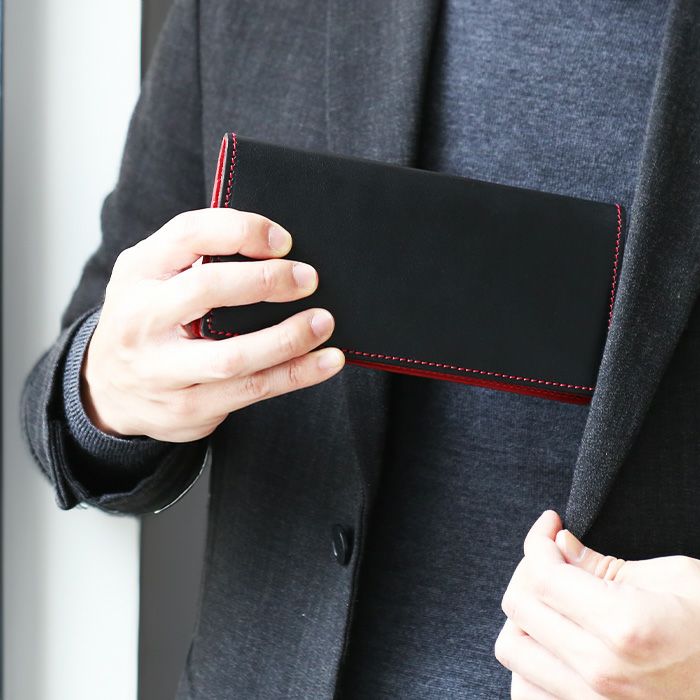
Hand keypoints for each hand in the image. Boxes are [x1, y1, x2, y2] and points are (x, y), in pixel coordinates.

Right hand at [82, 208, 344, 440]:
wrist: (109, 391)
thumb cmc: (148, 319)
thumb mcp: (153, 276)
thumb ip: (196, 257)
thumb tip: (277, 248)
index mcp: (138, 272)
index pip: (188, 235)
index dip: (240, 231)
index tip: (283, 240)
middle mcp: (142, 319)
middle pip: (206, 290)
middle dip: (265, 281)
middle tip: (309, 278)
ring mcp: (161, 370)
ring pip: (232, 355)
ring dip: (287, 338)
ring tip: (323, 322)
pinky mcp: (188, 408)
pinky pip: (251, 390)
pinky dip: (295, 374)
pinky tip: (325, 361)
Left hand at [495, 509, 699, 698]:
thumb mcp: (675, 579)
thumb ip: (604, 564)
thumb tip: (559, 545)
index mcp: (624, 626)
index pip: (541, 573)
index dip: (539, 539)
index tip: (551, 526)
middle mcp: (601, 671)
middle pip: (519, 606)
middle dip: (529, 569)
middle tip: (554, 556)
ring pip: (513, 649)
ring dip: (524, 615)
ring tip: (552, 598)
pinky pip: (529, 690)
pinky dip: (530, 660)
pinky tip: (553, 639)